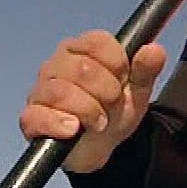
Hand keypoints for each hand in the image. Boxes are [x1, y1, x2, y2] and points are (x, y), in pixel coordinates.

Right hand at [20, 30, 166, 172]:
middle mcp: (58, 64)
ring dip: (88, 110)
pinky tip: (73, 129)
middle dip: (107, 91)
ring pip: (61, 92)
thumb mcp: (137, 91)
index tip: (124, 79)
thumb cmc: (115, 110)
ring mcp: (42, 90)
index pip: (97, 41)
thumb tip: (154, 49)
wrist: (104, 146)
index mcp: (82, 48)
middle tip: (112, 104)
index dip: (117, 63)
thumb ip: (146, 70)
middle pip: (82, 69)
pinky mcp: (32, 116)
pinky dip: (58, 123)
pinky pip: (37, 115)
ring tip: (99, 122)